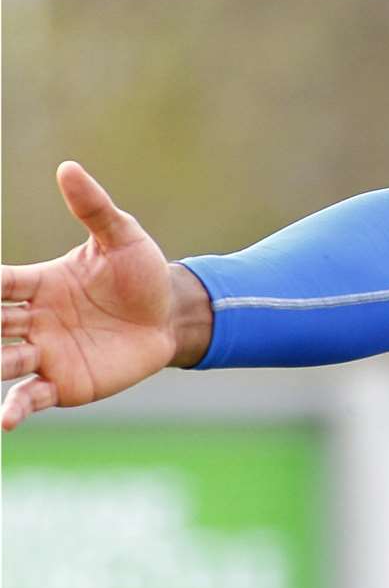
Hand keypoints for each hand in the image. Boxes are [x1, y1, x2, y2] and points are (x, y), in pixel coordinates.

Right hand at [1, 162, 183, 429]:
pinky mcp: (62, 384)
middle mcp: (31, 321)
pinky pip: (29, 397)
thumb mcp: (123, 237)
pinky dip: (13, 408)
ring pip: (1, 363)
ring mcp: (43, 354)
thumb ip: (93, 208)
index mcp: (38, 284)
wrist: (172, 316)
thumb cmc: (142, 274)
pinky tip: (4, 420)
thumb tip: (68, 167)